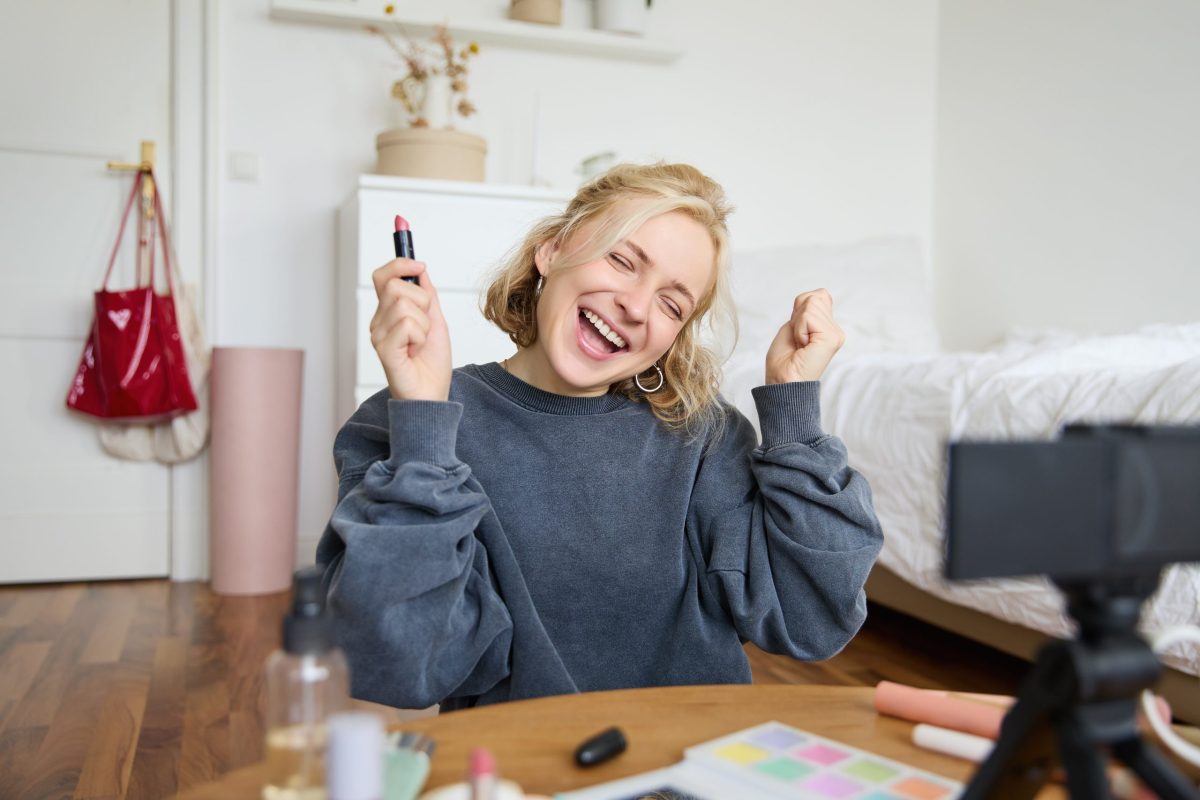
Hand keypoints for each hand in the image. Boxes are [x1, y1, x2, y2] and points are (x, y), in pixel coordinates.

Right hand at [369, 258, 452, 400]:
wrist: (432, 395)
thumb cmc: (431, 364)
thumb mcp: (436, 321)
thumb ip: (427, 296)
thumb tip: (420, 270)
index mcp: (389, 312)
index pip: (383, 276)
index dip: (399, 264)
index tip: (419, 265)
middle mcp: (379, 321)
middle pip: (395, 285)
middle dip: (421, 300)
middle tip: (425, 325)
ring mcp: (378, 334)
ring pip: (403, 304)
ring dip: (424, 323)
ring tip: (421, 342)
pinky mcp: (383, 349)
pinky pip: (406, 324)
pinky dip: (420, 335)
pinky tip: (415, 350)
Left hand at [764, 288, 844, 383]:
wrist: (782, 384)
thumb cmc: (784, 361)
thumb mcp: (793, 327)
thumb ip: (806, 310)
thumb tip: (820, 294)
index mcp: (828, 328)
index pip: (818, 296)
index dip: (800, 310)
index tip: (796, 333)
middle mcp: (836, 331)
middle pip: (815, 297)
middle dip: (798, 317)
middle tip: (797, 340)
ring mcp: (836, 334)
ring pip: (811, 305)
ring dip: (797, 325)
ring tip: (799, 344)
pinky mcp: (831, 338)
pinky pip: (808, 317)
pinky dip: (798, 329)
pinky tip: (802, 346)